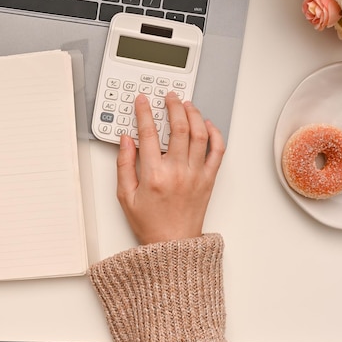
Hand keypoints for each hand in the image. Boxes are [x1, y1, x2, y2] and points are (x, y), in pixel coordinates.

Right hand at [116, 92, 224, 243]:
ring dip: (193, 114)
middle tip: (168, 97)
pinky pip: (217, 150)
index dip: (144, 112)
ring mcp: (196, 174)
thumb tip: (125, 140)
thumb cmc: (150, 224)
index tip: (142, 101)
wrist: (173, 245)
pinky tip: (207, 125)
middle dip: (173, 105)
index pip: (148, 133)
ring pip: (199, 134)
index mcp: (154, 175)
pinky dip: (215, 133)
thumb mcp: (125, 196)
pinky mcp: (209, 179)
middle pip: (179, 127)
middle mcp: (177, 172)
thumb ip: (124, 165)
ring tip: (186, 104)